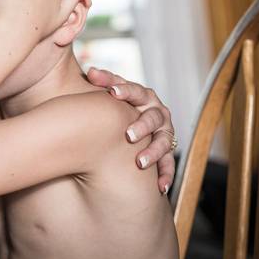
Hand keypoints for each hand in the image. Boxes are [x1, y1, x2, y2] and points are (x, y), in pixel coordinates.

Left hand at [87, 67, 176, 193]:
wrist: (132, 121)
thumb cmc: (116, 105)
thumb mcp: (110, 92)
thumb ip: (101, 81)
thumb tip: (89, 71)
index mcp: (143, 96)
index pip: (136, 91)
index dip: (125, 91)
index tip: (112, 92)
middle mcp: (157, 113)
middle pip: (153, 117)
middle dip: (142, 126)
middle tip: (128, 135)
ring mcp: (164, 132)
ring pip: (164, 141)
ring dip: (153, 152)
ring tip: (140, 163)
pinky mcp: (167, 151)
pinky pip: (169, 164)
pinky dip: (166, 175)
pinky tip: (160, 187)